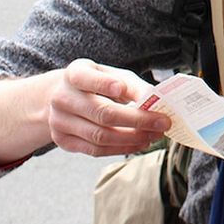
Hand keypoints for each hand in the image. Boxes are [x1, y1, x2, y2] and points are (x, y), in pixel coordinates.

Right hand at [45, 58, 169, 155]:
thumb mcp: (115, 75)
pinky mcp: (63, 141)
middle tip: (163, 123)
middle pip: (102, 113)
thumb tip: (157, 102)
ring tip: (155, 135)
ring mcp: (59, 121)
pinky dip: (122, 149)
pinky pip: (96, 150)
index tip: (123, 88)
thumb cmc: (99, 84)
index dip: (104, 84)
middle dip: (137, 120)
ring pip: (100, 136)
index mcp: (74, 74)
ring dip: (133, 138)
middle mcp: (62, 98)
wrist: (67, 98)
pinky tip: (140, 143)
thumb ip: (134, 86)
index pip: (85, 78)